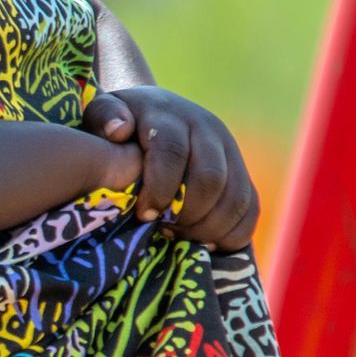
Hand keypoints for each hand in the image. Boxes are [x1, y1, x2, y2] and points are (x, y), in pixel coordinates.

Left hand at [82, 84, 259, 246]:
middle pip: (211, 179)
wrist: (155, 114)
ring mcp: (229, 151)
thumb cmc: (120, 125)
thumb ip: (105, 116)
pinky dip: (232, 233)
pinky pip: (251, 209)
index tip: (144, 215)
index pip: (173, 152)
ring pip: (235, 197)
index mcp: (171, 115)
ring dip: (209, 228)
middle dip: (186, 214)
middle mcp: (207, 129)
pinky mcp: (241, 172)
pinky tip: (204, 242)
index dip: (160, 189)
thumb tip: (119, 129)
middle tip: (163, 230)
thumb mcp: (104, 114)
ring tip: (180, 236)